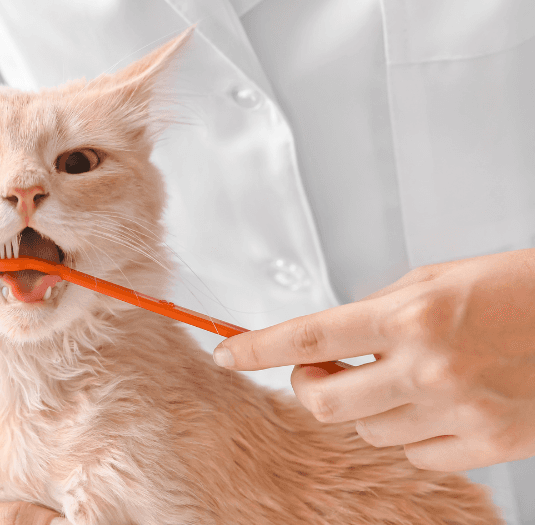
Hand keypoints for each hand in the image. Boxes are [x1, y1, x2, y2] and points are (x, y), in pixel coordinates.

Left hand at [212, 248, 534, 470]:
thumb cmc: (517, 289)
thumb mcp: (437, 279)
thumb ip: (376, 309)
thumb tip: (329, 337)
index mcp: (410, 316)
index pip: (307, 336)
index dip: (256, 349)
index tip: (228, 354)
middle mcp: (427, 368)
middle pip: (323, 403)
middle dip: (308, 387)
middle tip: (320, 369)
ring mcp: (459, 412)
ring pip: (366, 432)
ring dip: (363, 408)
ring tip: (392, 379)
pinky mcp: (489, 444)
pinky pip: (415, 455)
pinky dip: (409, 434)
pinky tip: (430, 406)